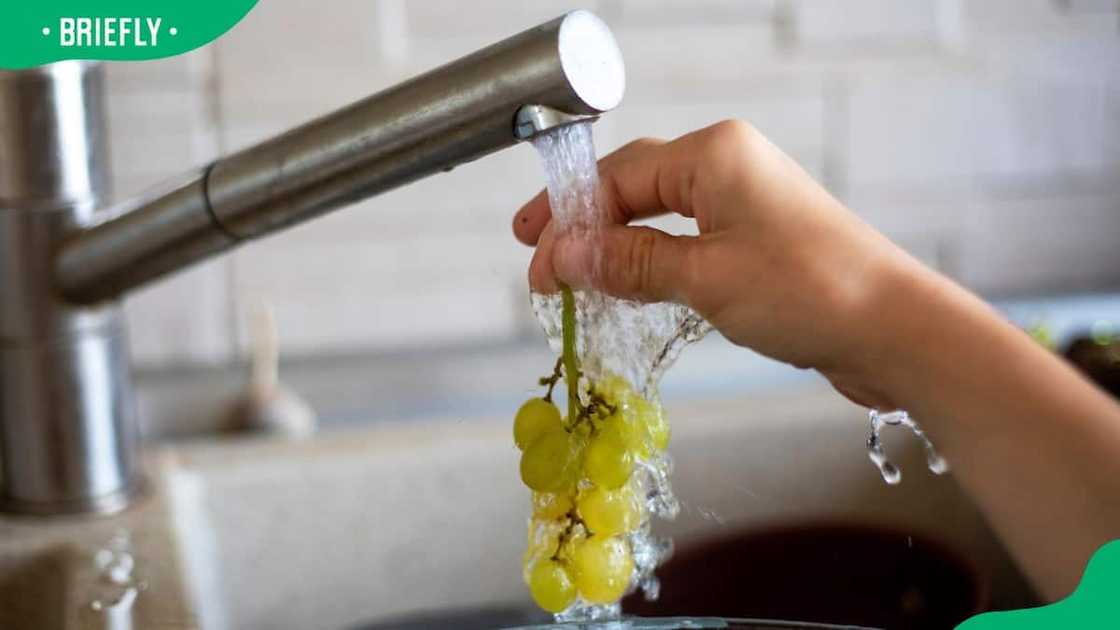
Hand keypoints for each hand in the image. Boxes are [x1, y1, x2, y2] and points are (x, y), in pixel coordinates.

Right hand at [514, 120, 923, 408]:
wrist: (895, 330)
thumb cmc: (809, 292)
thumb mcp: (705, 278)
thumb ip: (629, 263)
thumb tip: (560, 256)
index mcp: (714, 155)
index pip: (618, 177)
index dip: (568, 218)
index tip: (532, 258)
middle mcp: (729, 167)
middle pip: (634, 188)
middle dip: (584, 228)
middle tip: (540, 267)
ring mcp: (747, 202)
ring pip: (660, 218)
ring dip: (616, 248)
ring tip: (574, 279)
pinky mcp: (759, 239)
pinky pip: (688, 242)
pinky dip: (652, 263)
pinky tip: (629, 285)